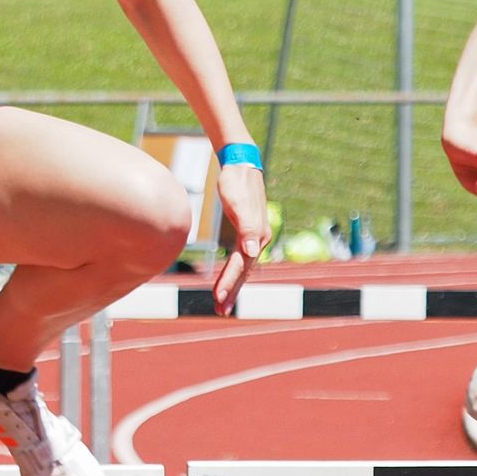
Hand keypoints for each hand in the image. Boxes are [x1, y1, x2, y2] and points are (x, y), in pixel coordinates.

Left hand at [211, 164, 270, 315]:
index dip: (231, 282)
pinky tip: (226, 281)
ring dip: (233, 285)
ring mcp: (253, 237)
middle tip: (220, 311)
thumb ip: (247, 227)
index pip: (242, 264)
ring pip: (243, 267)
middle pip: (245, 270)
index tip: (218, 297)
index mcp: (257, 235)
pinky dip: (233, 273)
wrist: (240, 165)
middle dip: (233, 291)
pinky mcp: (246, 233)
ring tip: (221, 303)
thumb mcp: (239, 203)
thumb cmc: (236, 182)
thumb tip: (252, 251)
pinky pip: (240, 259)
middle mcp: (258, 239)